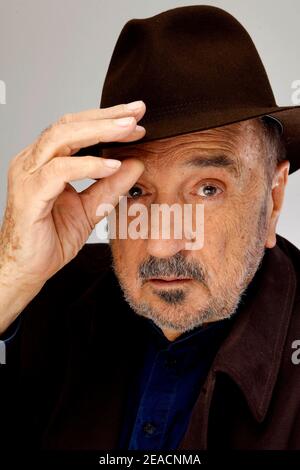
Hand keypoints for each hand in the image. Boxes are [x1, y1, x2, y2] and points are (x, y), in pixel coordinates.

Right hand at [0, 101, 145, 331]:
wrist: (27, 269)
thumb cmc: (50, 238)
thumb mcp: (90, 209)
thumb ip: (111, 187)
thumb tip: (136, 165)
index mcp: (45, 161)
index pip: (76, 129)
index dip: (106, 121)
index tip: (136, 120)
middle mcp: (33, 161)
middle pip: (69, 124)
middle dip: (106, 117)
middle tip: (136, 114)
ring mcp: (28, 175)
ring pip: (61, 138)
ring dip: (99, 131)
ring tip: (128, 130)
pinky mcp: (29, 193)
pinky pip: (60, 170)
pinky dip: (88, 165)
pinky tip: (111, 165)